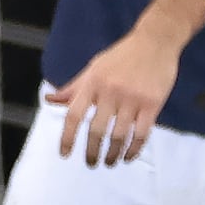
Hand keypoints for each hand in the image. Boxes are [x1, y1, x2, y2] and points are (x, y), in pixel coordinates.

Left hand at [46, 23, 179, 166]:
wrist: (155, 41)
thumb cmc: (121, 56)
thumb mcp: (93, 68)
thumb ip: (73, 87)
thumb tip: (49, 100)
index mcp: (92, 83)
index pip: (74, 115)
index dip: (67, 137)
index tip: (64, 154)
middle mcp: (110, 92)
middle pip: (96, 130)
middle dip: (92, 151)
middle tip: (91, 163)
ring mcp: (132, 98)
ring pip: (119, 136)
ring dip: (113, 154)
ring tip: (109, 162)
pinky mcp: (152, 104)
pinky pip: (142, 133)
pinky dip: (134, 149)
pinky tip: (128, 156)